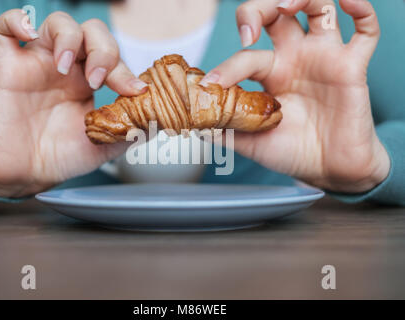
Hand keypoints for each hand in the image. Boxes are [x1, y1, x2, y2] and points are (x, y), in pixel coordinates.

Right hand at [0, 10, 147, 197]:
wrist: (27, 175)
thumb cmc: (63, 158)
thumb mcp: (107, 145)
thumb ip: (133, 129)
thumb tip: (162, 118)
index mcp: (89, 82)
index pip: (113, 58)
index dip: (125, 70)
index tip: (135, 92)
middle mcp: (67, 69)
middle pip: (91, 32)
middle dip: (102, 50)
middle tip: (98, 80)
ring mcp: (38, 64)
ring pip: (56, 24)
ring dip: (69, 38)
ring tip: (65, 68)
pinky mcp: (8, 66)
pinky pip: (4, 29)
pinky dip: (17, 19)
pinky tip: (30, 33)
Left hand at [201, 0, 389, 192]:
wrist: (328, 170)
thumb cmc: (291, 152)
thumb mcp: (249, 142)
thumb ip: (223, 130)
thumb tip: (192, 123)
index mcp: (270, 73)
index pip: (247, 54)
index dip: (228, 66)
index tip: (213, 85)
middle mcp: (296, 58)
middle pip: (277, 13)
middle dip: (258, 10)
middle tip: (247, 30)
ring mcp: (324, 58)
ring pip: (317, 7)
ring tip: (286, 6)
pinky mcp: (352, 66)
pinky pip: (366, 30)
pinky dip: (360, 9)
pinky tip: (347, 3)